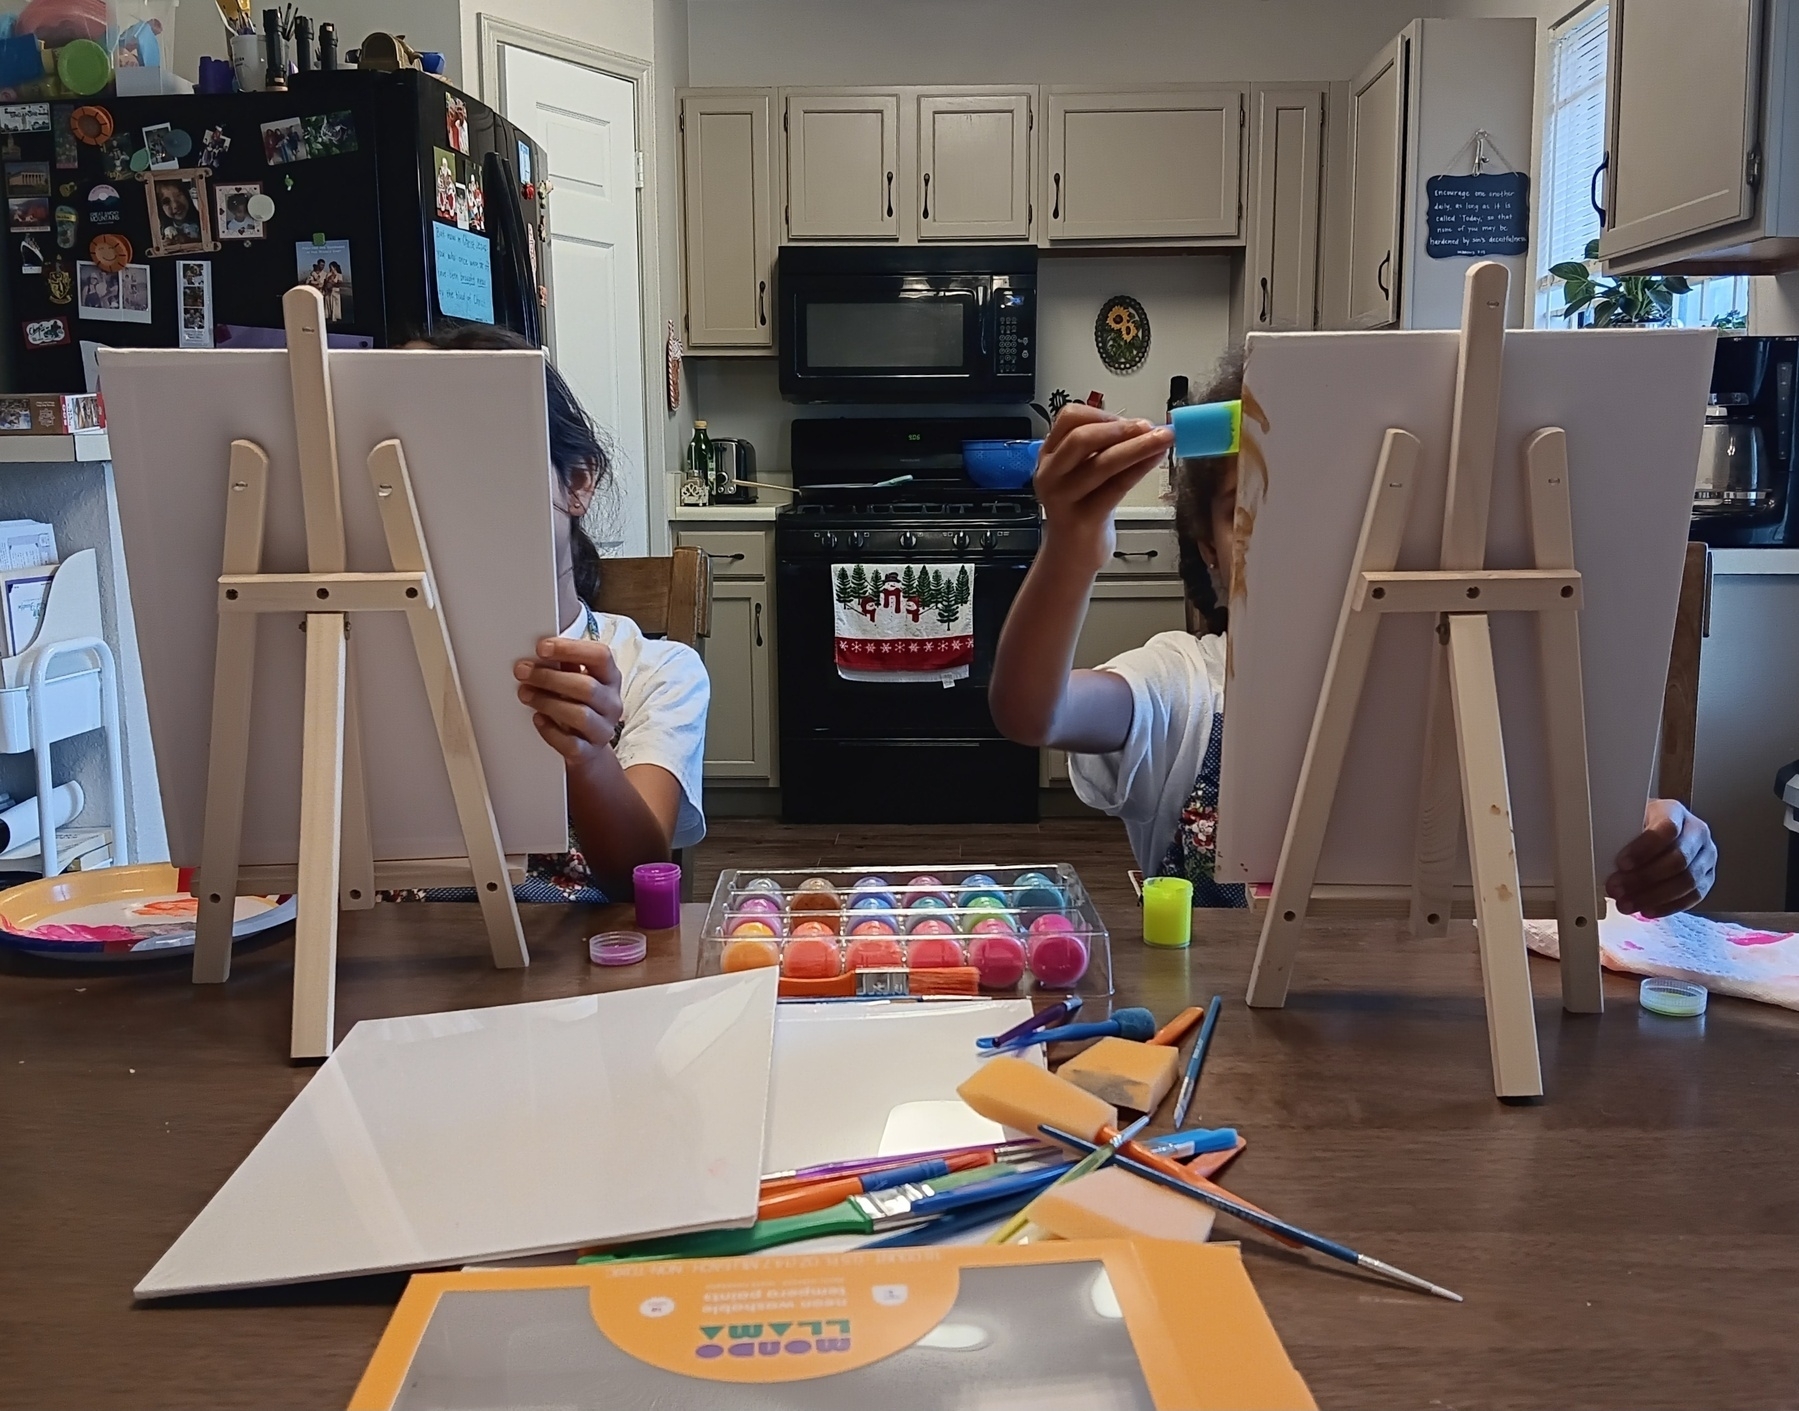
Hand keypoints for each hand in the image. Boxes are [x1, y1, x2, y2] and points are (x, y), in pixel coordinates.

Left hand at [513, 637, 622, 767]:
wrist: (587, 748)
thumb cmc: (578, 705)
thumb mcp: (577, 680)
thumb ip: (565, 664)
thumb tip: (541, 650)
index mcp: (610, 678)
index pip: (601, 656)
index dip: (571, 649)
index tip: (542, 647)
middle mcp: (611, 703)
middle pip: (587, 687)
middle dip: (550, 678)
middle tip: (523, 672)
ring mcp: (603, 729)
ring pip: (580, 715)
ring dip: (548, 702)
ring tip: (525, 694)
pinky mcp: (589, 752)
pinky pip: (570, 743)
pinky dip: (550, 730)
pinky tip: (537, 719)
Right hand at [1033, 405, 1173, 573]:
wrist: (1071, 554)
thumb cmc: (1082, 509)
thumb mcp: (1086, 472)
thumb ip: (1104, 449)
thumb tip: (1143, 427)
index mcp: (1049, 455)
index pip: (1069, 418)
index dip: (1102, 414)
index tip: (1130, 419)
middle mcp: (1051, 474)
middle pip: (1081, 438)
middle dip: (1121, 429)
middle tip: (1149, 426)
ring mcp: (1063, 498)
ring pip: (1102, 463)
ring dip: (1138, 446)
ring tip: (1163, 439)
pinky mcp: (1083, 519)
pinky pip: (1115, 487)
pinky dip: (1139, 469)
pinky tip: (1155, 460)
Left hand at [1606, 799, 1716, 918]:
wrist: (1657, 830)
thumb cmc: (1638, 824)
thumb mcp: (1628, 820)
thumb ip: (1619, 834)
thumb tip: (1600, 859)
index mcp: (1675, 812)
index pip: (1667, 829)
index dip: (1644, 849)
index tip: (1621, 863)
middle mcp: (1697, 832)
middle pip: (1678, 859)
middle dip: (1644, 878)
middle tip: (1617, 889)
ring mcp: (1705, 856)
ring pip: (1687, 881)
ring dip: (1653, 896)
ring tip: (1627, 904)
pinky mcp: (1707, 878)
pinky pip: (1693, 897)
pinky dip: (1668, 906)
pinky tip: (1647, 910)